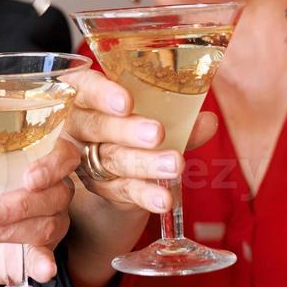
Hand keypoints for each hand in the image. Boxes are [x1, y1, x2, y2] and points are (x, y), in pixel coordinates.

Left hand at [0, 138, 79, 283]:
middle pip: (54, 196)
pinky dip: (44, 264)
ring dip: (7, 231)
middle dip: (18, 206)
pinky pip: (47, 258)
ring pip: (45, 227)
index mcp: (41, 166)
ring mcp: (53, 224)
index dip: (51, 167)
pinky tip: (45, 269)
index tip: (29, 179)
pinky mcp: (42, 253)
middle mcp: (54, 193)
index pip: (63, 157)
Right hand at [62, 67, 218, 213]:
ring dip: (145, 163)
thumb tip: (207, 121)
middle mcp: (78, 126)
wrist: (115, 166)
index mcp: (84, 95)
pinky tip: (165, 199)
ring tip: (174, 164)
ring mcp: (86, 159)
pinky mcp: (102, 187)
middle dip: (127, 130)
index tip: (126, 101)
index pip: (86, 87)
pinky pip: (123, 190)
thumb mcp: (149, 113)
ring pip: (112, 160)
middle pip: (96, 126)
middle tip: (156, 133)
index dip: (102, 94)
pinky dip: (146, 195)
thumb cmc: (131, 123)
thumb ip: (177, 118)